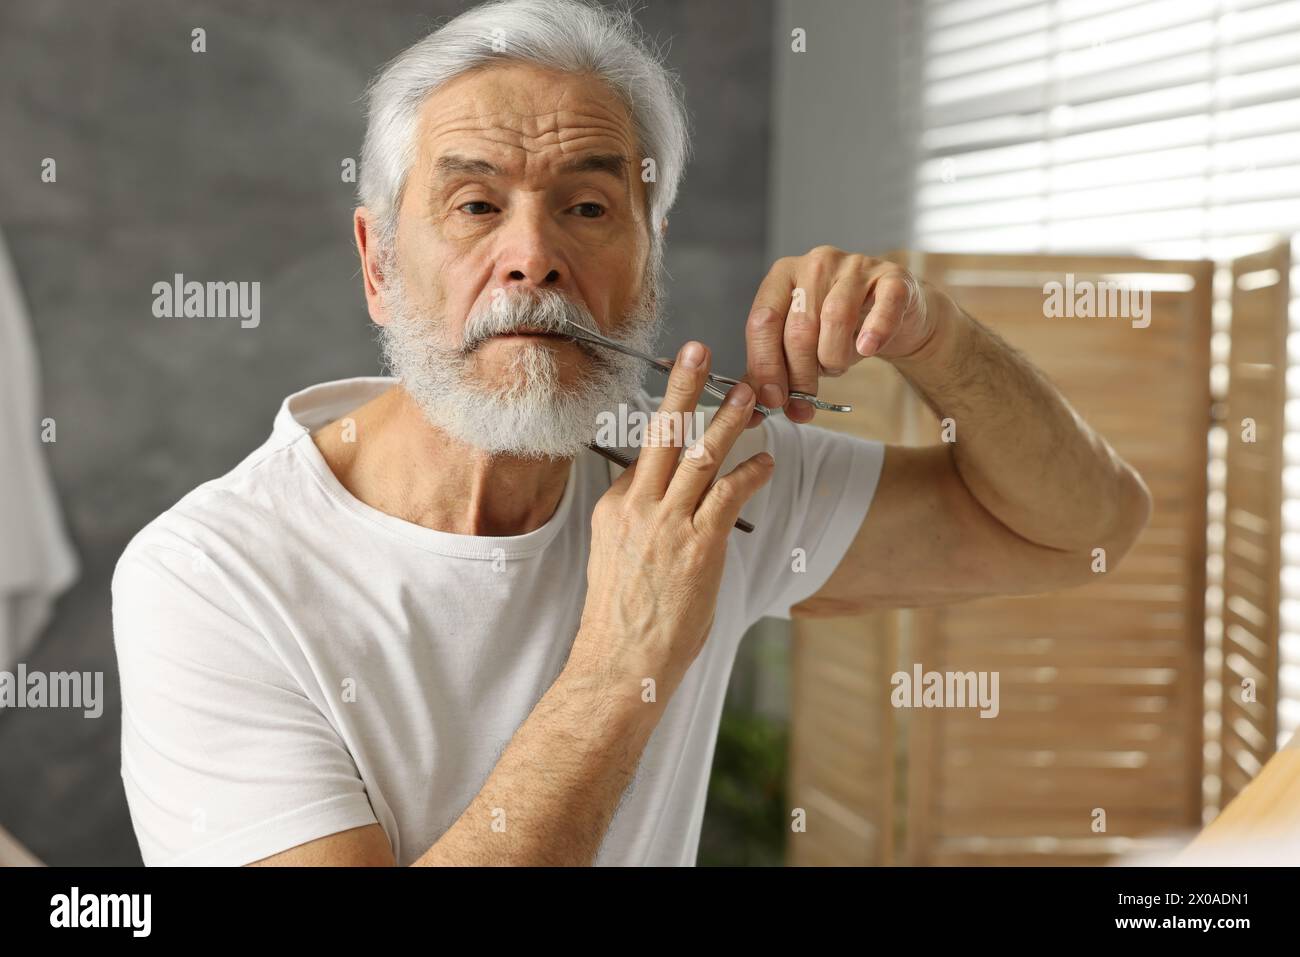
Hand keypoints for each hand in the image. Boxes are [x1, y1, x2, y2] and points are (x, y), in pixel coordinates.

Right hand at [568, 340, 774, 712]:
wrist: (621, 661)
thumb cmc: (621, 620)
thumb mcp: (612, 560)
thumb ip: (635, 526)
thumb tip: (655, 508)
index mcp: (614, 508)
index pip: (643, 454)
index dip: (667, 422)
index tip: (683, 393)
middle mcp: (638, 507)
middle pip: (663, 434)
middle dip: (684, 388)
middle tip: (698, 349)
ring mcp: (668, 524)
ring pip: (701, 455)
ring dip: (729, 420)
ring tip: (750, 393)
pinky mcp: (699, 545)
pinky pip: (729, 494)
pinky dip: (752, 472)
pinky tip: (768, 461)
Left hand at [743, 246, 946, 423]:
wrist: (893, 316)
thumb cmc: (838, 331)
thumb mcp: (799, 346)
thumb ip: (773, 371)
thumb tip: (751, 410)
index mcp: (783, 276)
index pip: (763, 321)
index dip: (765, 365)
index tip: (772, 399)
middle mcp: (815, 264)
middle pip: (799, 326)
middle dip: (800, 374)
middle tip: (804, 402)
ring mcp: (855, 266)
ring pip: (835, 318)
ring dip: (833, 357)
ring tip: (836, 368)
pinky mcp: (892, 277)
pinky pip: (882, 307)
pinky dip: (873, 333)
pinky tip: (867, 349)